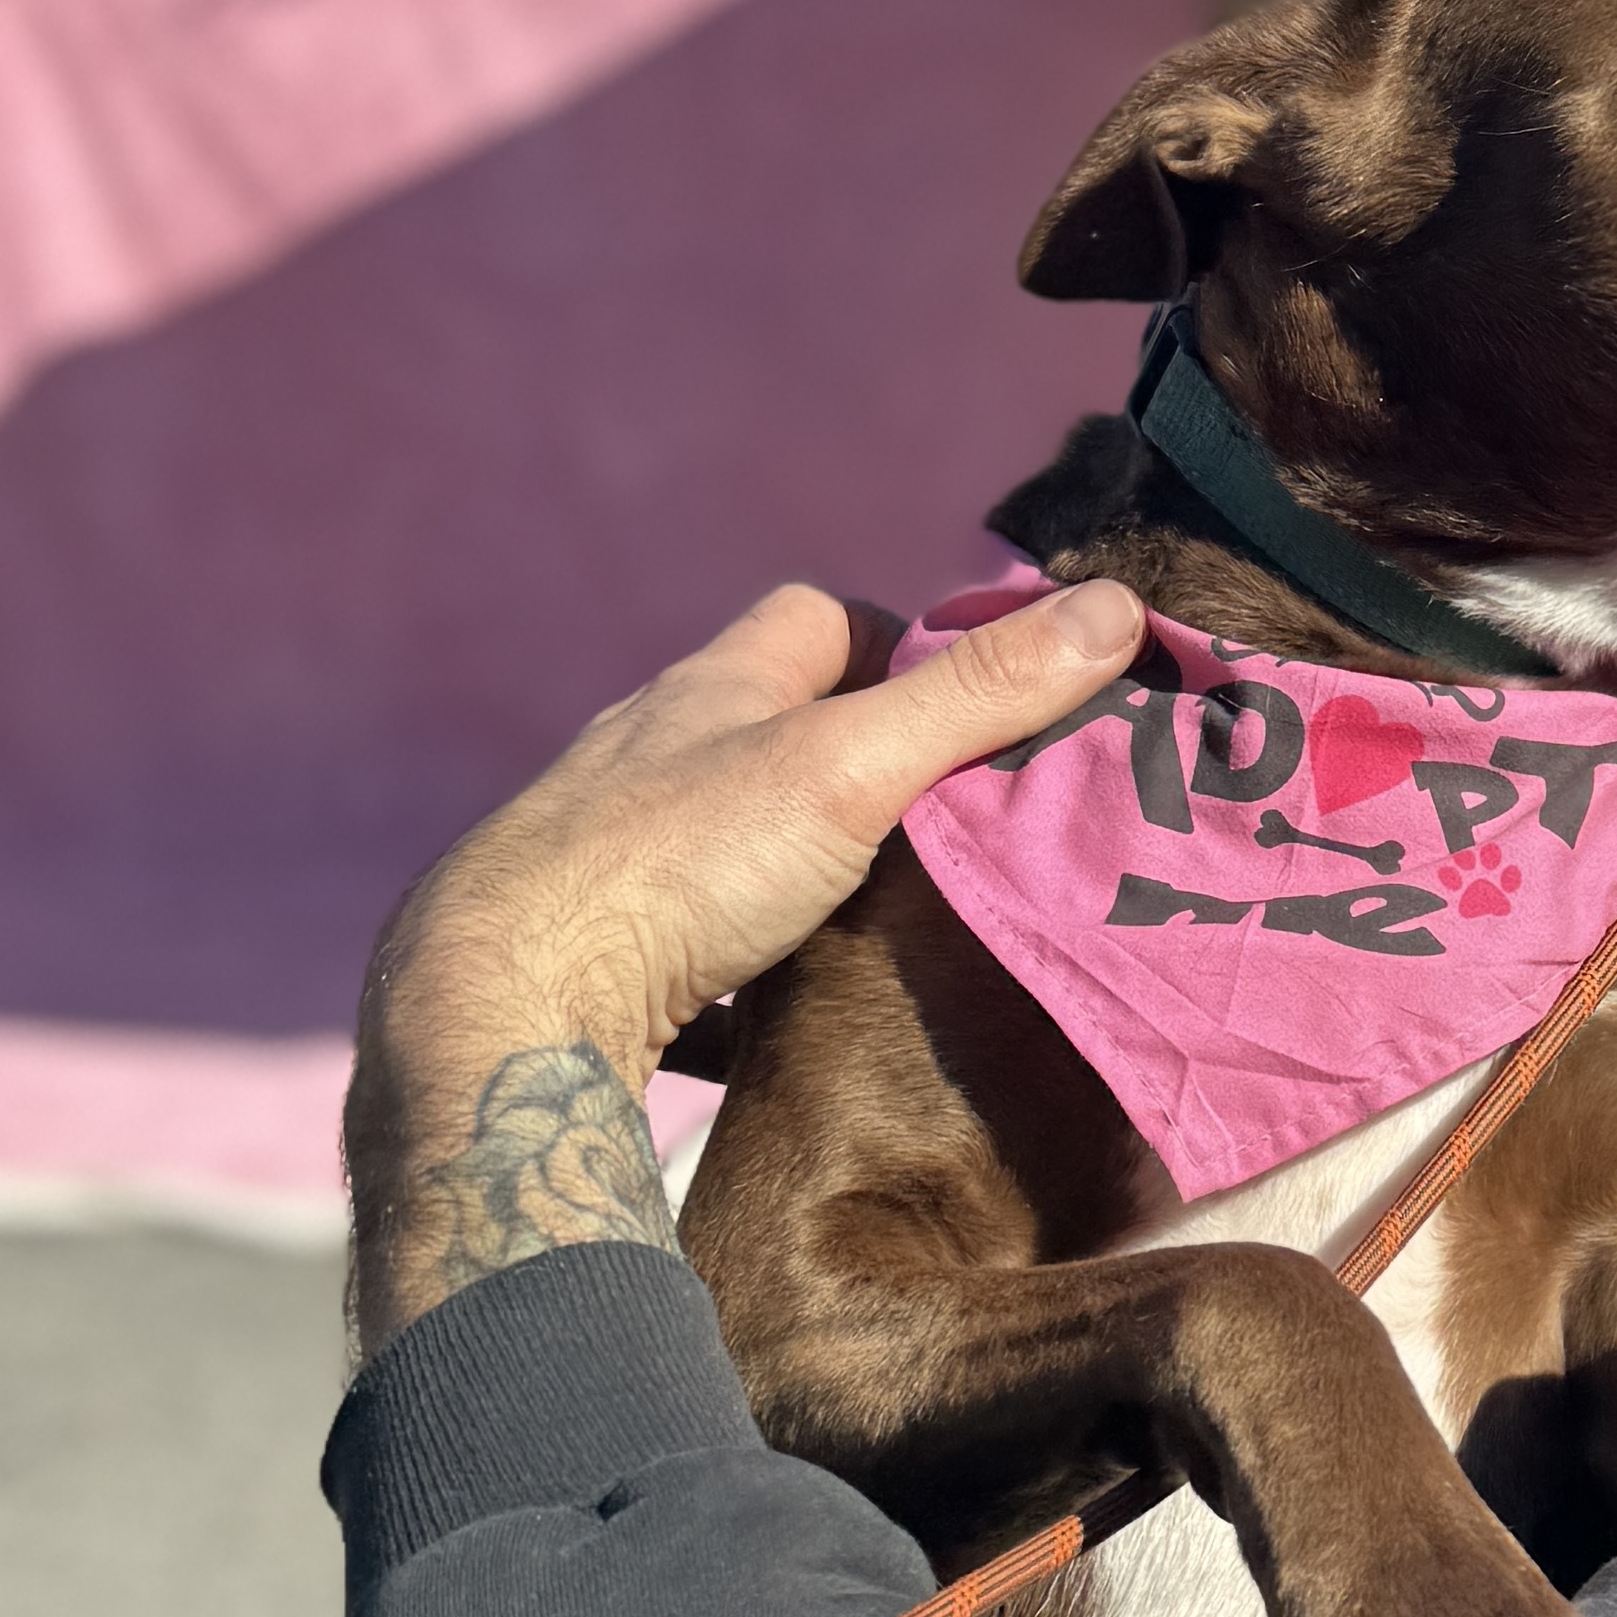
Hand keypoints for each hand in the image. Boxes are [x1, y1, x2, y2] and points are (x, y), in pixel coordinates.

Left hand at [346, 576, 1143, 1357]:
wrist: (500, 1005)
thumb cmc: (675, 864)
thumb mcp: (853, 768)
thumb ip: (978, 698)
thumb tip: (1116, 607)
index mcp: (716, 687)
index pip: (821, 617)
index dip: (906, 642)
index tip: (981, 705)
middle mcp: (656, 752)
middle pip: (778, 725)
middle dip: (865, 760)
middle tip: (956, 823)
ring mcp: (617, 850)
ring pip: (732, 833)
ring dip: (803, 860)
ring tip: (888, 916)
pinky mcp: (596, 946)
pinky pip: (689, 935)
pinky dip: (743, 957)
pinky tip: (784, 1009)